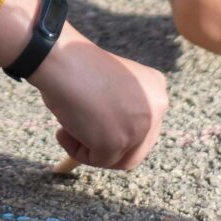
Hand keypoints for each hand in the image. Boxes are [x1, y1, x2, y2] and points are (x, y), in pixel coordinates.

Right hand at [30, 30, 167, 171]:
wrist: (63, 59)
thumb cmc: (77, 66)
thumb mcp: (114, 87)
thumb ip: (123, 109)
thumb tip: (115, 135)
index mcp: (157, 90)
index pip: (146, 127)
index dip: (119, 132)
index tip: (95, 127)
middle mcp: (157, 109)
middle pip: (138, 149)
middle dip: (109, 148)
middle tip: (81, 137)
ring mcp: (139, 127)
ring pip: (119, 159)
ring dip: (93, 151)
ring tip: (68, 131)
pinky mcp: (116, 142)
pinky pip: (97, 160)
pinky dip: (76, 151)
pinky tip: (63, 131)